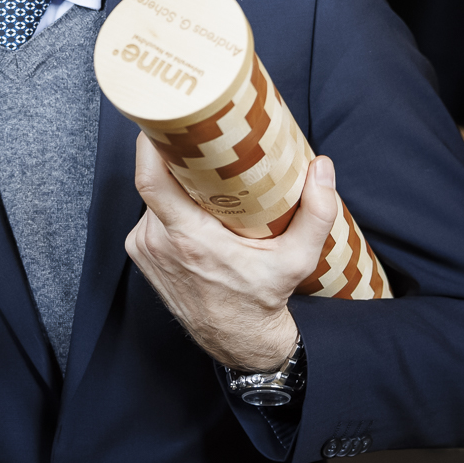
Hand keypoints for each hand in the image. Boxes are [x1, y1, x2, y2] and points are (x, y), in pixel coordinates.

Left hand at [125, 134, 339, 372]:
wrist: (238, 340)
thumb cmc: (263, 299)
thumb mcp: (298, 259)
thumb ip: (317, 213)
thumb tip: (322, 168)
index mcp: (188, 239)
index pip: (151, 181)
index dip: (151, 146)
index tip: (165, 121)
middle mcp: (158, 242)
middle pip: (155, 181)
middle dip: (176, 160)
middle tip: (202, 141)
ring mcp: (145, 249)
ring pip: (153, 197)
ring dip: (174, 185)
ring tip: (203, 176)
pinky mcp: (141, 254)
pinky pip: (150, 215)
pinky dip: (168, 205)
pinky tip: (192, 205)